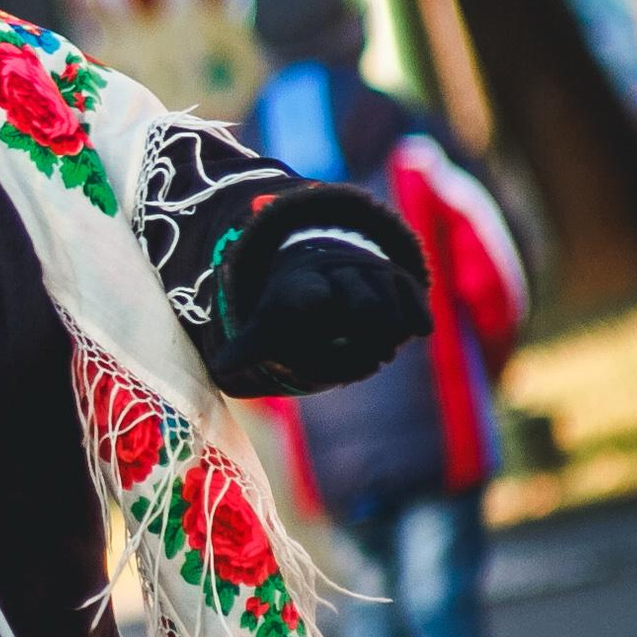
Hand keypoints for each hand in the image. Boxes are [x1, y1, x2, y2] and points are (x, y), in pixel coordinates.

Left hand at [214, 236, 429, 391]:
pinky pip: (415, 304)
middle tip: (360, 352)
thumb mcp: (267, 327)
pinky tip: (416, 332)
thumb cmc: (293, 310)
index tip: (315, 298)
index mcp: (301, 287)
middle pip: (365, 308)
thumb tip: (221, 368)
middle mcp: (338, 273)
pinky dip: (415, 320)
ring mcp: (371, 273)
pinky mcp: (400, 279)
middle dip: (365, 334)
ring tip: (374, 347)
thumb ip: (246, 348)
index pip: (308, 292)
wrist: (323, 268)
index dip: (311, 296)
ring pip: (390, 312)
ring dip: (386, 336)